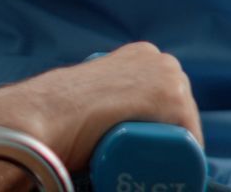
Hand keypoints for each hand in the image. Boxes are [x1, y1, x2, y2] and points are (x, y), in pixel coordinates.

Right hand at [0, 42, 201, 189]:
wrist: (40, 114)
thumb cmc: (53, 109)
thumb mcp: (86, 93)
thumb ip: (96, 97)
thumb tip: (91, 120)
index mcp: (142, 55)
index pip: (168, 102)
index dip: (162, 130)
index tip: (146, 153)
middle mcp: (161, 59)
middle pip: (181, 115)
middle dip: (171, 144)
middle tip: (145, 167)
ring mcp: (169, 76)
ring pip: (186, 130)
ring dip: (176, 155)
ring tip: (150, 173)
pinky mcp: (172, 98)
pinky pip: (191, 142)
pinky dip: (186, 166)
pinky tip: (172, 175)